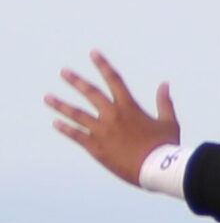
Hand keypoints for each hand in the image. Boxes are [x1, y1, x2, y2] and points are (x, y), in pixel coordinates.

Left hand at [46, 52, 178, 183]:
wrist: (157, 169)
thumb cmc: (165, 146)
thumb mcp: (169, 122)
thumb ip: (164, 102)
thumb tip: (164, 84)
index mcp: (129, 107)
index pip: (114, 80)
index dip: (103, 65)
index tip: (93, 53)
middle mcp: (113, 115)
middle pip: (90, 93)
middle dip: (76, 81)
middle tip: (63, 72)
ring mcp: (102, 131)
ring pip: (77, 114)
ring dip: (61, 105)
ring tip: (48, 98)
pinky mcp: (97, 147)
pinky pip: (77, 135)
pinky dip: (66, 129)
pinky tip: (56, 123)